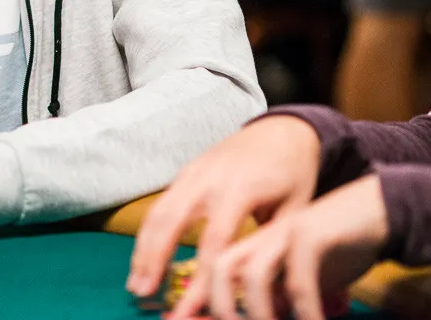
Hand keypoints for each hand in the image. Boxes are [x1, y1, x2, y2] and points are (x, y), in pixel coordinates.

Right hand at [127, 116, 321, 317]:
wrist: (282, 129)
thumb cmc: (294, 174)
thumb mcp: (296, 211)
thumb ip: (276, 249)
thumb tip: (267, 297)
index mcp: (240, 189)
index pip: (214, 240)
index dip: (202, 277)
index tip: (190, 306)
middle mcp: (209, 178)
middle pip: (171, 221)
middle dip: (153, 259)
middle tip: (141, 293)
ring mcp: (193, 172)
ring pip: (158, 212)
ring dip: (142, 249)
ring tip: (135, 283)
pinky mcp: (185, 172)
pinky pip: (160, 204)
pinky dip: (148, 233)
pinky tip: (143, 258)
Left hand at [205, 175, 387, 319]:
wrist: (377, 207)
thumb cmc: (335, 246)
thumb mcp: (300, 277)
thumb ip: (276, 298)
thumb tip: (259, 315)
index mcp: (251, 242)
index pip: (214, 272)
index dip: (199, 300)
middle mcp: (261, 234)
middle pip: (222, 268)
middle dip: (219, 306)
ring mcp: (284, 231)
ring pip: (254, 274)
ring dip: (258, 313)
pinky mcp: (312, 233)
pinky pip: (300, 281)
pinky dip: (304, 311)